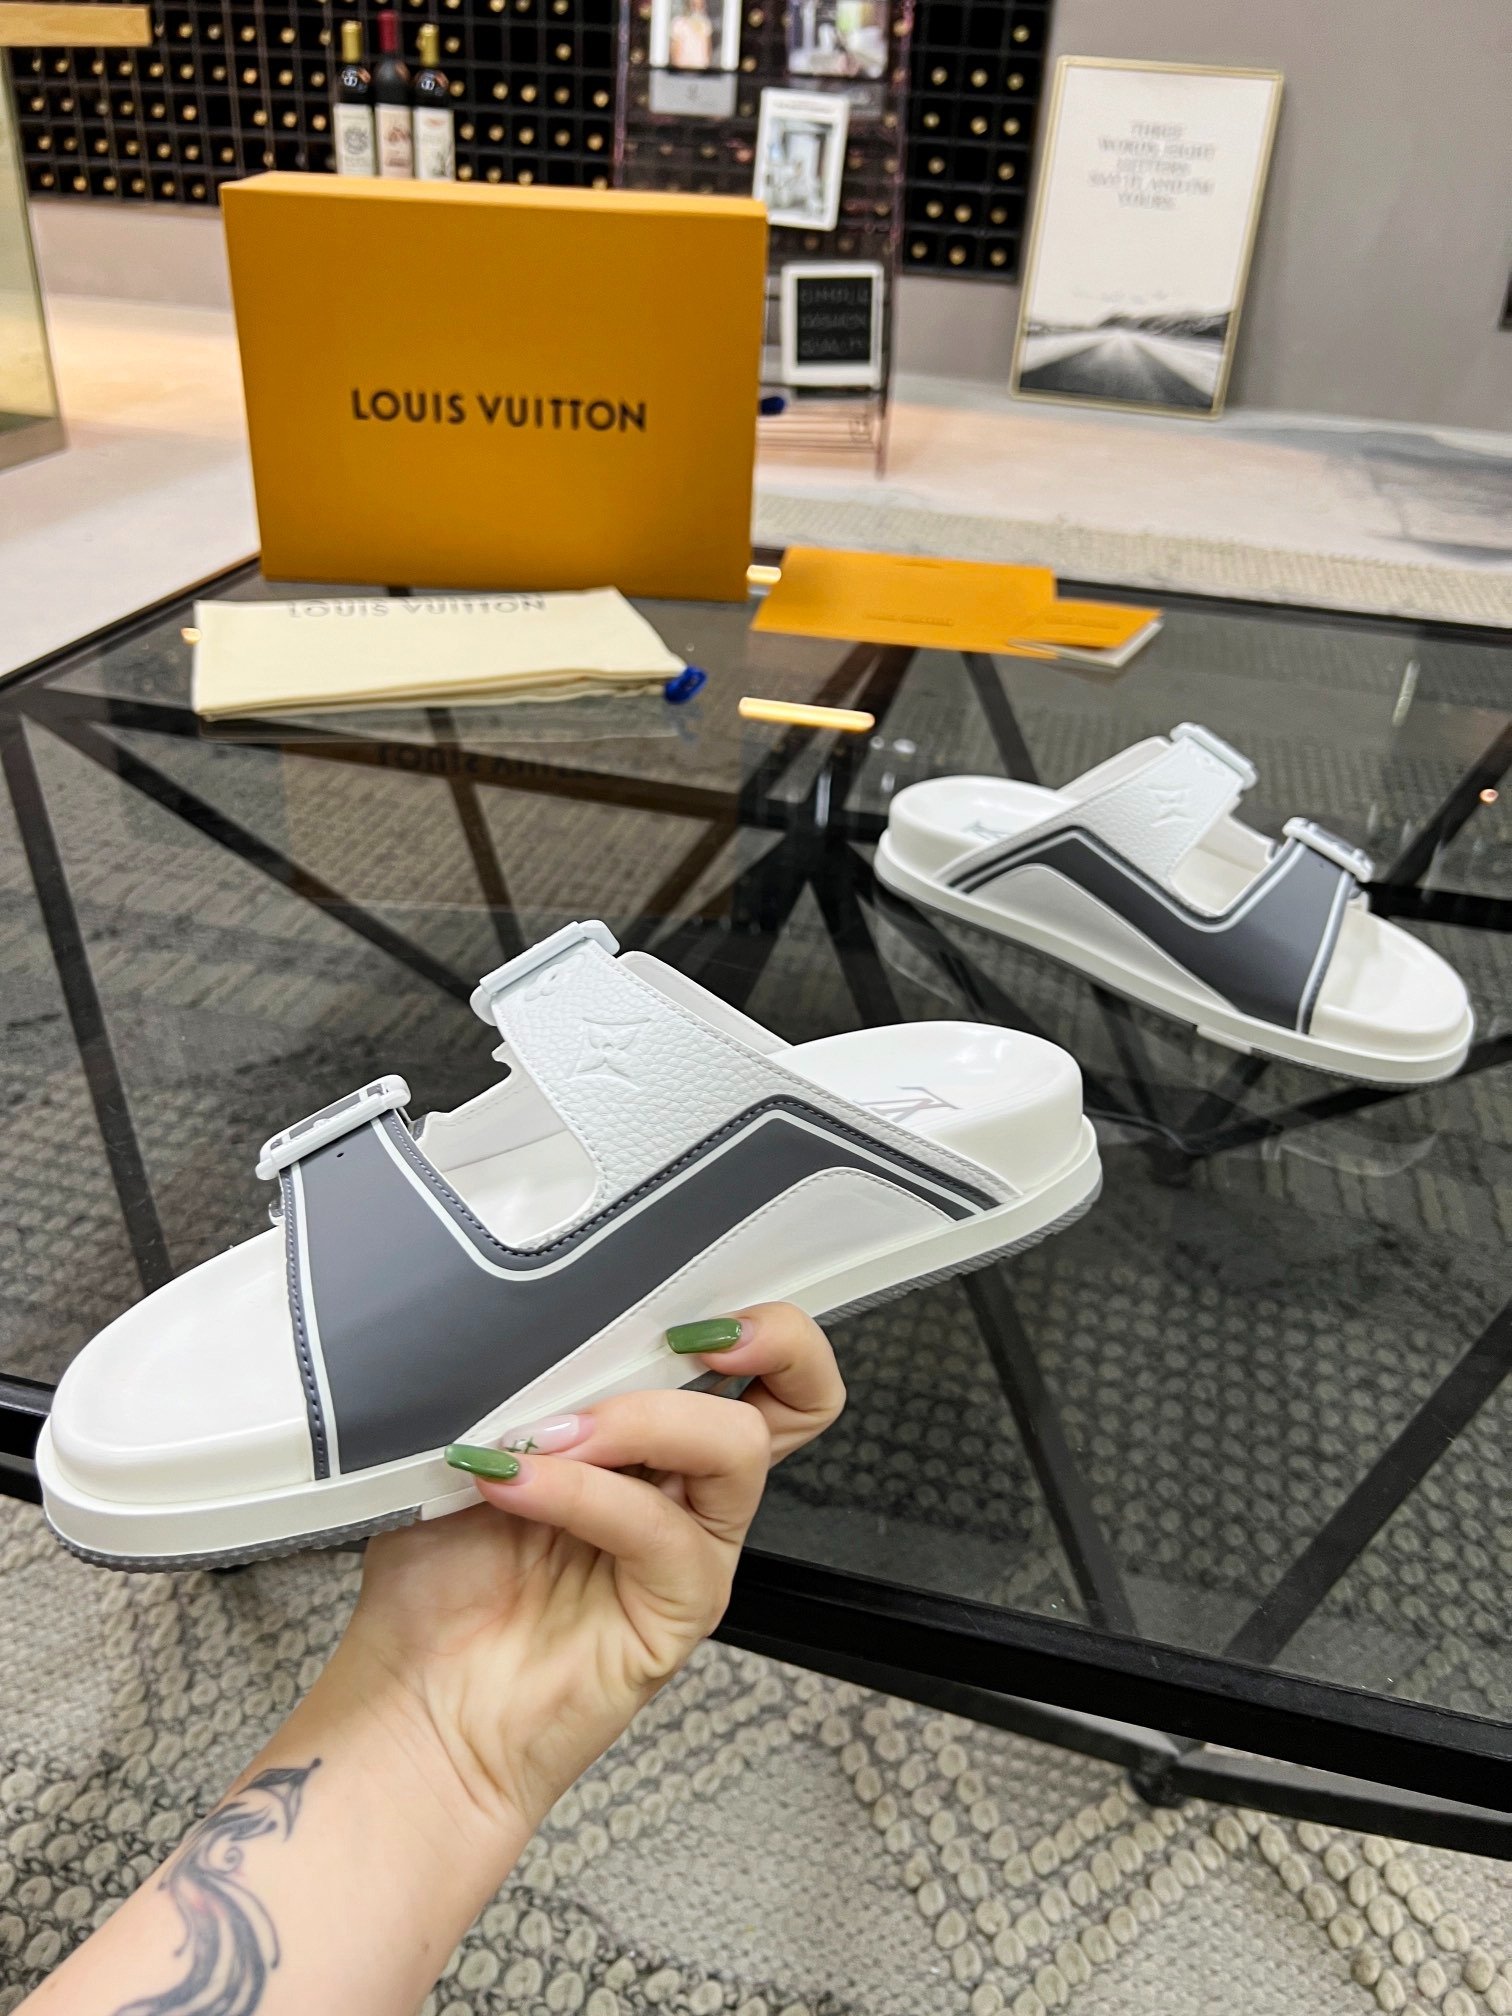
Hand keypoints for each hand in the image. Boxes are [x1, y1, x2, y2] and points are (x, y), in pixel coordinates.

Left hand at [333, 1304, 843, 1846]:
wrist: (412, 1709)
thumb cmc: (438, 1584)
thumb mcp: (477, 1447)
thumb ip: (529, 1387)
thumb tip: (548, 1321)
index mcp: (650, 1436)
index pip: (750, 1359)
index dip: (752, 1316)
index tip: (686, 1292)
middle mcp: (687, 1485)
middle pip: (801, 1394)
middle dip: (769, 1339)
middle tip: (686, 1336)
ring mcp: (691, 1547)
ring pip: (736, 1444)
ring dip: (639, 1418)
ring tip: (548, 1437)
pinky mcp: (681, 1609)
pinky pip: (663, 1529)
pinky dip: (586, 1493)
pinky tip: (517, 1487)